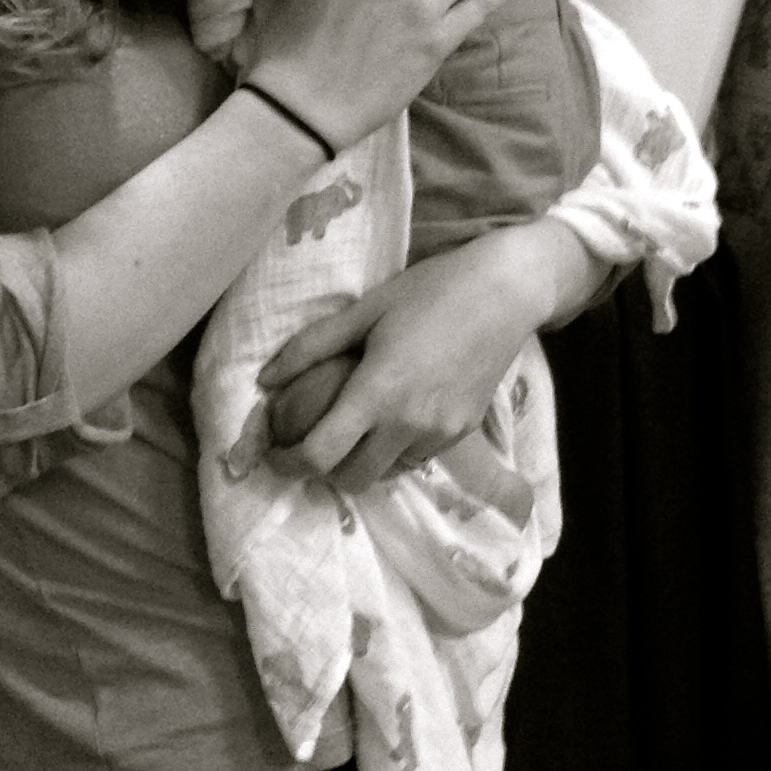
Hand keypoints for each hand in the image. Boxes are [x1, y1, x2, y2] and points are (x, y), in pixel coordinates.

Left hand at [257, 219, 594, 489]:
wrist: (507, 291)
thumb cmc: (432, 290)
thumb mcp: (367, 308)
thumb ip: (311, 346)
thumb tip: (264, 379)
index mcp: (379, 391)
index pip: (319, 455)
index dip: (288, 464)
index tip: (276, 453)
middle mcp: (409, 422)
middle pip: (351, 479)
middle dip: (324, 471)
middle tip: (313, 444)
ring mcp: (440, 432)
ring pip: (386, 472)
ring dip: (363, 461)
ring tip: (356, 429)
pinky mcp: (464, 431)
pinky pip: (417, 457)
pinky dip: (396, 449)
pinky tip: (395, 416)